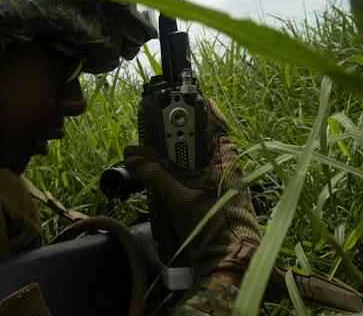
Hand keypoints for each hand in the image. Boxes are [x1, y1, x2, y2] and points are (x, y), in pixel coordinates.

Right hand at [123, 96, 261, 279]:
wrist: (229, 265)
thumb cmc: (210, 227)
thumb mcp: (176, 196)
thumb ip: (152, 171)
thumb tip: (132, 153)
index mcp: (225, 156)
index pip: (210, 117)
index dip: (191, 105)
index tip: (171, 97)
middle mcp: (227, 163)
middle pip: (198, 136)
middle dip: (174, 133)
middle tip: (153, 132)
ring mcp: (223, 180)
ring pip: (194, 157)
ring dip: (173, 156)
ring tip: (154, 158)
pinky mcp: (216, 194)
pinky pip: (194, 174)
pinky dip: (178, 173)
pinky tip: (164, 182)